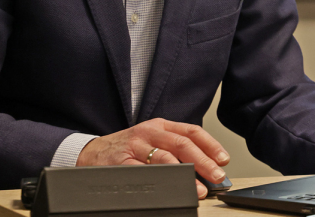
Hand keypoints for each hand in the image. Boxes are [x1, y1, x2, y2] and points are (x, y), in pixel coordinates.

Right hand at [76, 118, 229, 198]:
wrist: (90, 152)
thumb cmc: (126, 148)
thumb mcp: (150, 140)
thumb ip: (174, 149)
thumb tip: (205, 168)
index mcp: (160, 126)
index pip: (191, 131)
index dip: (210, 144)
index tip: (224, 159)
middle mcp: (149, 132)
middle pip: (181, 144)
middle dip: (203, 161)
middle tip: (217, 175)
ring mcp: (135, 146)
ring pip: (164, 158)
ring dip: (185, 174)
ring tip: (198, 188)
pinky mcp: (121, 162)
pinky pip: (142, 173)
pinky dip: (158, 182)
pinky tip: (169, 190)